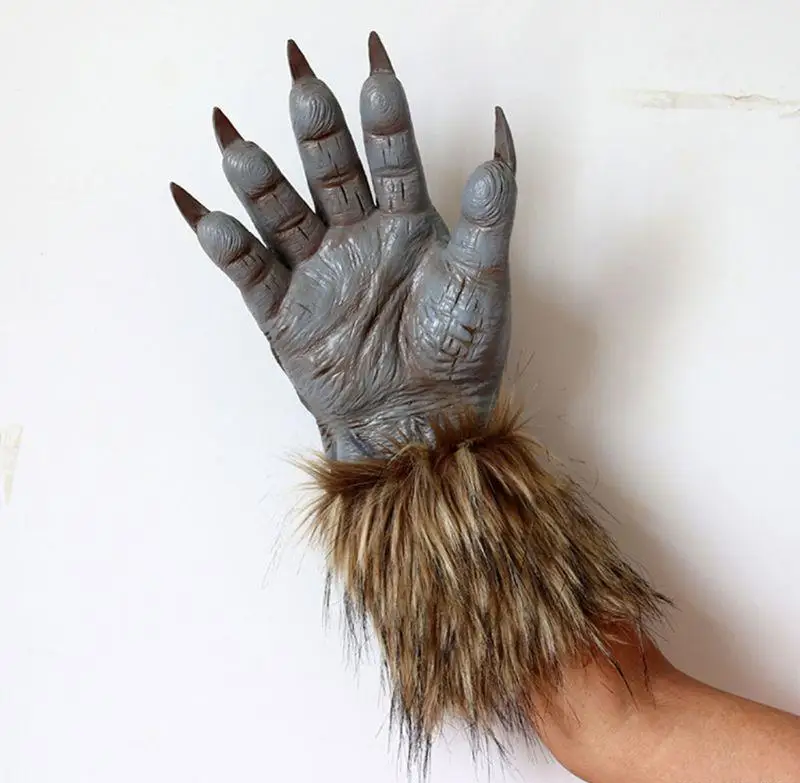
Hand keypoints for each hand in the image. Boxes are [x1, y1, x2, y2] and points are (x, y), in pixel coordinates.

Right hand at [171, 33, 516, 459]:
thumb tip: (501, 129)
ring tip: (239, 147)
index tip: (374, 63)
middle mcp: (356, 236)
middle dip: (318, 132)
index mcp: (406, 222)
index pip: (393, 154)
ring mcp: (316, 272)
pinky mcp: (284, 313)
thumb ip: (489, 213)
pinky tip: (207, 215)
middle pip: (330, 172)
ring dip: (261, 183)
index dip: (383, 111)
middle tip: (304, 87)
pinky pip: (248, 272)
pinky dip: (225, 244)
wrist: (422, 420)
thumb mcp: (482, 279)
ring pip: (282, 214)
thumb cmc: (459, 351)